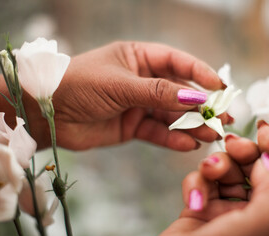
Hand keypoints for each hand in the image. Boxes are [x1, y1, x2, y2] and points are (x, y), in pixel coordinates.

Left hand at [22, 41, 228, 149]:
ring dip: (190, 125)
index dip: (200, 73)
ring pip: (170, 114)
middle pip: (178, 91)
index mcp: (138, 58)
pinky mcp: (132, 126)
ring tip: (210, 135)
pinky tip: (188, 144)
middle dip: (200, 105)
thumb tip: (195, 96)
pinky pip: (157, 132)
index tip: (220, 87)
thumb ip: (158, 92)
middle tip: (222, 118)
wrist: (46, 113)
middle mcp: (141, 80)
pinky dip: (172, 139)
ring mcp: (137, 104)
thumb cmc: (79, 84)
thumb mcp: (120, 84)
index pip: (176, 62)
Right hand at [158, 122, 268, 235]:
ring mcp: (226, 212)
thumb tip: (266, 162)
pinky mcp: (200, 208)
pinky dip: (195, 183)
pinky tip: (193, 199)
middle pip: (254, 169)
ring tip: (208, 171)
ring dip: (216, 165)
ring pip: (225, 171)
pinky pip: (200, 181)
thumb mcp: (262, 222)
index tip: (263, 130)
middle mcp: (254, 215)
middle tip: (232, 143)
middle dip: (242, 153)